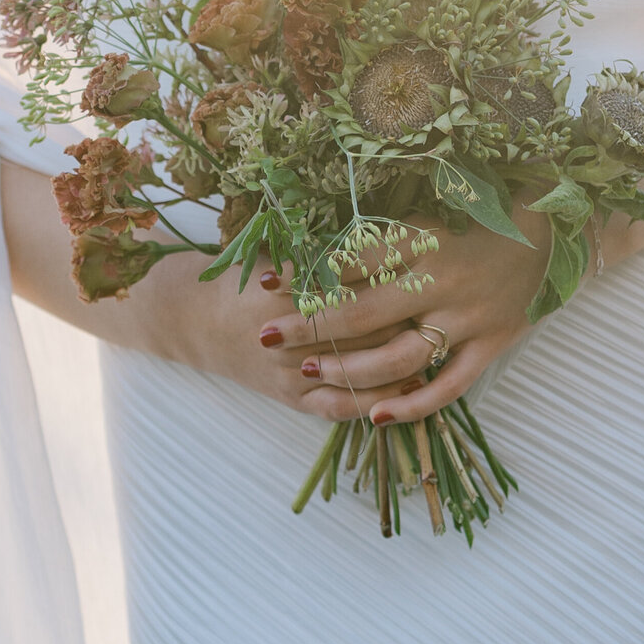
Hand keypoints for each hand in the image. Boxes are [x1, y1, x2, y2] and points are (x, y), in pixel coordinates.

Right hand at [165, 249, 422, 419]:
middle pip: (361, 331)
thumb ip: (328, 252)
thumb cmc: (247, 277)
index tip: (429, 273)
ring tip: (442, 353)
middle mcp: (290, 334)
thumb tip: (391, 236)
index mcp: (288, 289)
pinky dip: (375, 402)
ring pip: (356, 373)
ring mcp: (290, 372)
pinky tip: (408, 392)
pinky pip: (340, 407)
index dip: (393, 283)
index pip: (354, 289)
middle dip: (404, 321)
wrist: (197, 321)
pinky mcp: (292, 399)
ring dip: (398, 366)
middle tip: (446, 310)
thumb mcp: (281, 254)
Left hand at [255, 198, 551, 427]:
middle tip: (266, 335)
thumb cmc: (482, 214)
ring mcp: (470, 317)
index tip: (266, 280)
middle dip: (309, 325)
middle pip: (364, 310)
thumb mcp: (430, 212)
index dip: (306, 272)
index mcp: (425, 237)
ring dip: (351, 368)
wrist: (554, 228)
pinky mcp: (493, 344)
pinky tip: (375, 416)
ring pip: (400, 355)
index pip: (352, 259)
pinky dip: (413, 405)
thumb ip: (383, 235)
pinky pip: (450, 385)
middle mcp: (444, 279)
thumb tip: (322, 251)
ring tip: (311, 371)